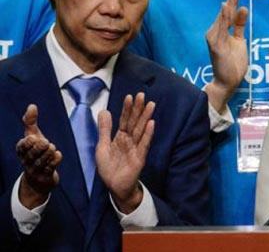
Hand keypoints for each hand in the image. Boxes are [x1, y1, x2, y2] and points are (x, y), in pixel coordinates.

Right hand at [16, 104, 62, 208]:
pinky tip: (58, 155)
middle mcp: (27, 161)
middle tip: (45, 141)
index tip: (32, 137)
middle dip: (37, 149)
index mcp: (22, 151)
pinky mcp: (45, 176)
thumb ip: (30, 122)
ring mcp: (36, 170)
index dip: (26, 143)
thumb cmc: (35, 152)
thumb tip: (32, 106)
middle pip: (30, 156)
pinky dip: (54, 162)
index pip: (21, 148)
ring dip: (46, 155)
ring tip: (51, 147)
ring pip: (40, 163)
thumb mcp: (32, 136)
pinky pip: (49, 169)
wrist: (38, 178)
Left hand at [96, 93, 154, 213]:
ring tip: (150, 105)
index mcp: (120, 137)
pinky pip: (144, 143)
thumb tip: (104, 111)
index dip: (127, 109)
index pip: (124, 120)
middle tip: (142, 95)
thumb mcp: (102, 147)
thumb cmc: (109, 168)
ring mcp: (136, 147)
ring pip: (141, 130)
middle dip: (138, 109)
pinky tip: (152, 123)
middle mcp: (129, 140)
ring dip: (146, 117)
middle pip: (135, 122)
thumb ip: (104, 129)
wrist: (115, 186)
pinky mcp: (140, 156)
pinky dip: (148, 134)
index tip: (130, 97)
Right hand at [205, 0, 248, 111]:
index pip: (229, 10)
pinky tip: (227, 7)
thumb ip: (239, 25)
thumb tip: (242, 8)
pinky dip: (223, 17)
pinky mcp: (216, 46)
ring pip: (223, 17)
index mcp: (221, 30)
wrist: (227, 82)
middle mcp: (215, 31)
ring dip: (230, 2)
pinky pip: (221, 29)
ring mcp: (214, 38)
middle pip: (226, 10)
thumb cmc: (232, 62)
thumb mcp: (239, 40)